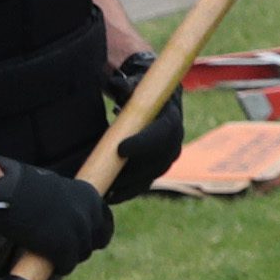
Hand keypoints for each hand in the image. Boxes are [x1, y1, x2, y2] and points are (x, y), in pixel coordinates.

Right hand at [0, 159, 113, 267]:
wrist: (4, 192)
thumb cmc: (22, 187)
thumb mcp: (56, 188)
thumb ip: (69, 203)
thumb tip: (69, 219)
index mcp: (90, 195)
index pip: (104, 223)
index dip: (92, 233)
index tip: (81, 238)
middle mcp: (90, 213)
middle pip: (96, 240)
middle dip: (82, 245)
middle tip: (64, 248)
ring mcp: (78, 231)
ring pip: (82, 254)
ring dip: (69, 256)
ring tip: (51, 254)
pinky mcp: (63, 247)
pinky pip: (67, 265)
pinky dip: (59, 267)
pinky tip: (49, 263)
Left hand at [100, 53, 186, 199]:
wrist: (150, 100)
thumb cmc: (139, 90)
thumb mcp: (134, 83)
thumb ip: (127, 84)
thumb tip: (118, 84)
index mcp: (171, 116)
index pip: (164, 132)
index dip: (144, 143)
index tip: (120, 149)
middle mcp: (174, 139)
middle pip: (159, 161)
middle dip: (134, 171)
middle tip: (108, 176)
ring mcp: (166, 156)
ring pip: (152, 175)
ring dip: (130, 185)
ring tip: (106, 190)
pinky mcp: (155, 167)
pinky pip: (145, 182)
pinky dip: (128, 191)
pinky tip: (109, 197)